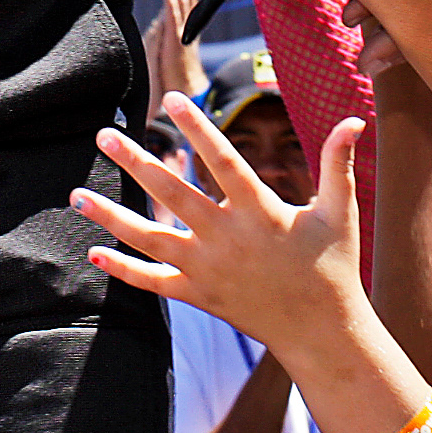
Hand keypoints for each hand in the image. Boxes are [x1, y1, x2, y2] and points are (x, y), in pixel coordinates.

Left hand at [71, 92, 368, 355]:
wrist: (323, 334)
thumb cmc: (331, 266)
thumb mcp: (339, 213)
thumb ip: (337, 164)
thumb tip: (355, 119)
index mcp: (261, 213)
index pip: (223, 162)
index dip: (198, 130)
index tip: (170, 99)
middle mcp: (229, 240)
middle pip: (173, 196)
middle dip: (136, 164)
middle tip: (104, 135)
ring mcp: (209, 270)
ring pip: (151, 241)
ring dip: (112, 218)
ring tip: (76, 195)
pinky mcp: (199, 295)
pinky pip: (155, 283)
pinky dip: (123, 270)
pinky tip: (94, 252)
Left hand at [143, 0, 208, 110]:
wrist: (185, 95)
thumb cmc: (174, 72)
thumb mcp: (165, 44)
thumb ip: (163, 27)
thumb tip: (160, 11)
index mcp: (185, 25)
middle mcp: (186, 26)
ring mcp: (182, 34)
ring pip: (183, 2)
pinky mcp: (176, 44)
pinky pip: (175, 19)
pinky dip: (172, 3)